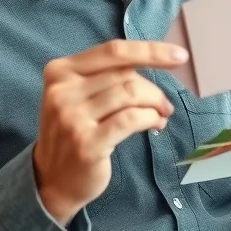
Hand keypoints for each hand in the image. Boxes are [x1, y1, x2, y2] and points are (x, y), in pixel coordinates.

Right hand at [32, 40, 188, 222]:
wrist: (51, 180)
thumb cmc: (74, 131)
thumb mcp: (79, 95)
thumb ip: (108, 77)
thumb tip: (158, 64)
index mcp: (60, 71)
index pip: (113, 50)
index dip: (150, 50)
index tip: (179, 55)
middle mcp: (62, 91)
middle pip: (126, 75)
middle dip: (153, 89)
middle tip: (164, 104)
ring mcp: (72, 118)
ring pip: (131, 94)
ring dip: (155, 103)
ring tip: (161, 115)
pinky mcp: (87, 143)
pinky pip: (131, 119)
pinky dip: (150, 118)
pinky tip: (155, 124)